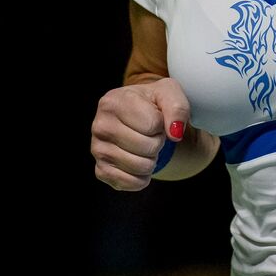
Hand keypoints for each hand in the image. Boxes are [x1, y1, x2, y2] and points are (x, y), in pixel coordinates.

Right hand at [90, 76, 190, 190]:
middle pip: (148, 147)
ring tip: (144, 144)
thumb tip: (175, 133)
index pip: (153, 124)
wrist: (138, 116)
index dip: (162, 124)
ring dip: (152, 158)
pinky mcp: (101, 171)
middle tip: (150, 133)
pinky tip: (138, 159)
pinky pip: (132, 183)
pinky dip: (143, 176)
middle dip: (158, 142)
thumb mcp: (168, 93)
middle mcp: (100, 126)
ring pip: (141, 167)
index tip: (156, 118)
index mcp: (113, 102)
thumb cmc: (152, 104)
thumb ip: (177, 108)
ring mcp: (98, 150)